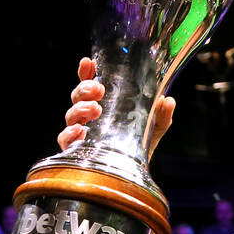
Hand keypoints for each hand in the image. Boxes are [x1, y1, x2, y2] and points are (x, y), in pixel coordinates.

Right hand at [56, 56, 174, 153]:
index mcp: (104, 104)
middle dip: (84, 88)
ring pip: (70, 114)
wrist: (138, 171)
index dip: (86, 72)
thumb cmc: (142, 143)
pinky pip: (65, 139)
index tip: (89, 62)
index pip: (90, 83)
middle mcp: (90, 116)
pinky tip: (79, 130)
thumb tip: (168, 100)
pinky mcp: (78, 150)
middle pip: (77, 96)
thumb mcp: (155, 126)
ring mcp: (82, 131)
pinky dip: (68, 133)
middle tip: (98, 89)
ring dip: (80, 108)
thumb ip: (162, 115)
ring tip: (95, 108)